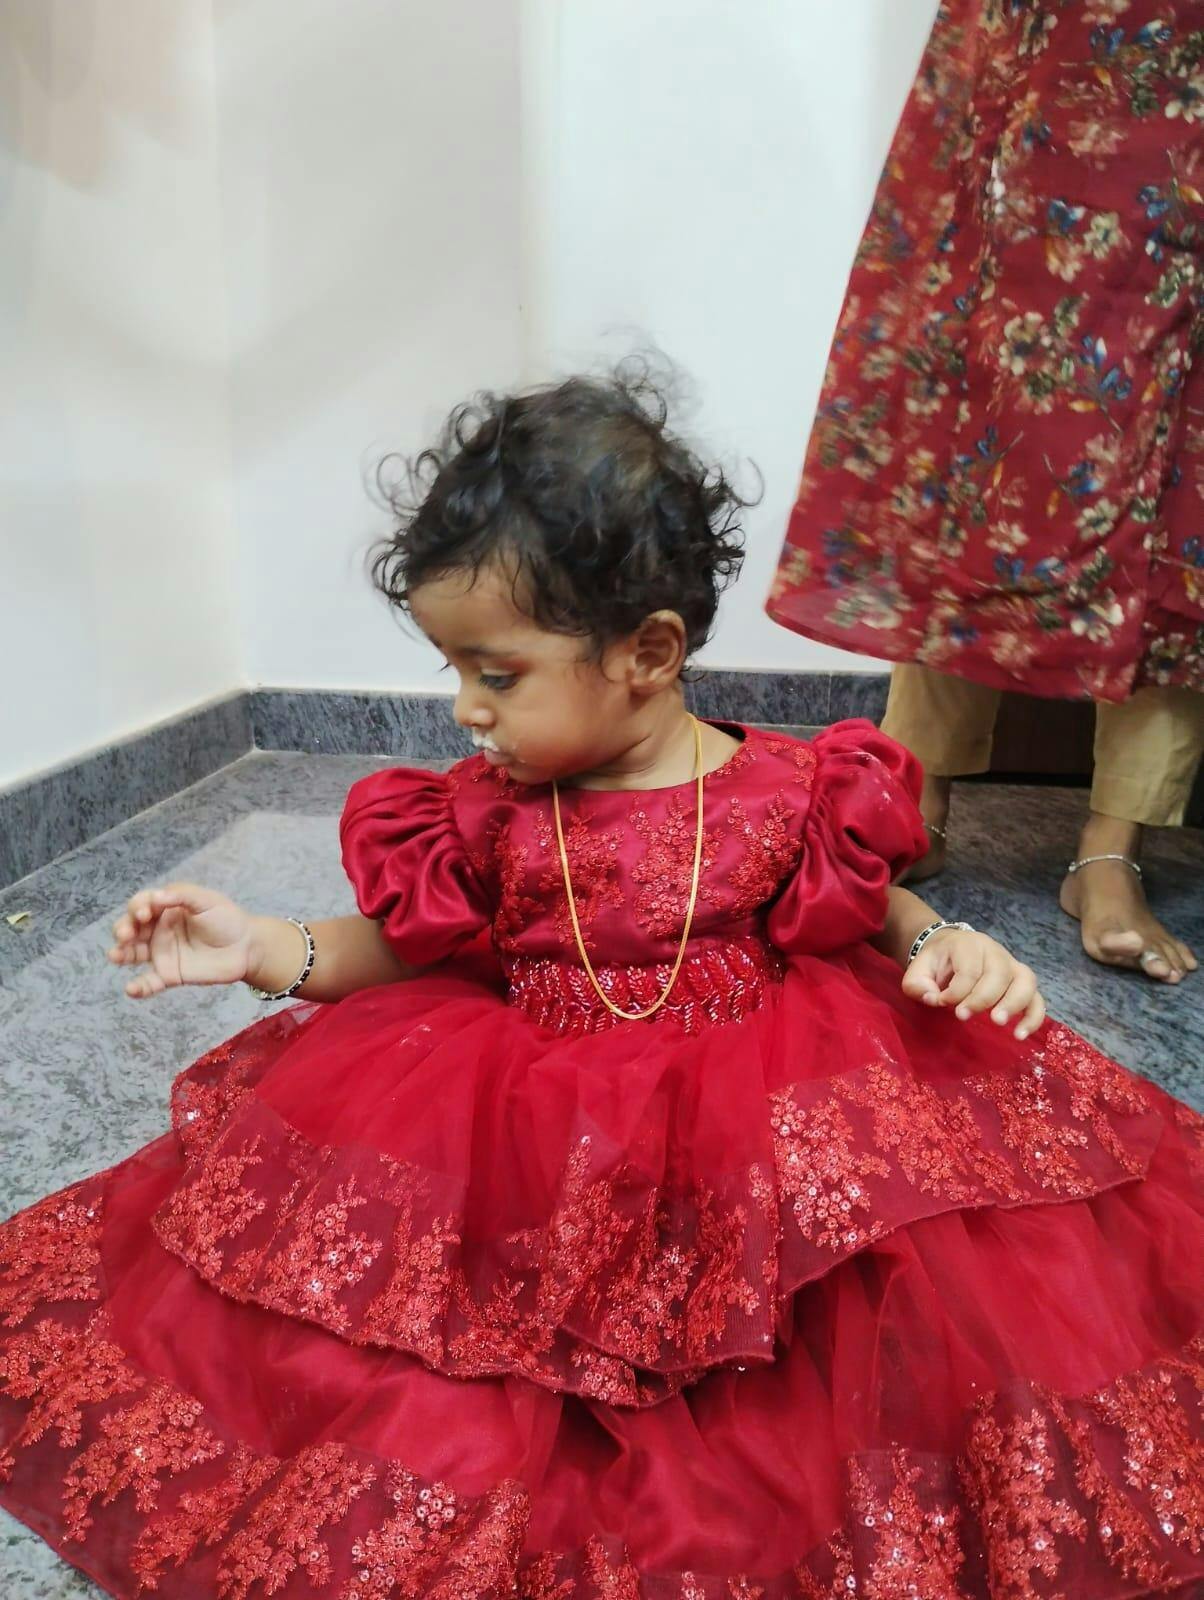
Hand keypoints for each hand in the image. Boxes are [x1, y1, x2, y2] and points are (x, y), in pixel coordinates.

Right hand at [107, 883, 254, 998]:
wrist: (248, 947)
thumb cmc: (227, 919)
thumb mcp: (206, 900)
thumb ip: (181, 896)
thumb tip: (155, 897)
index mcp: (166, 908)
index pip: (141, 905)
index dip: (138, 907)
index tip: (145, 913)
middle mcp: (158, 930)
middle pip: (130, 928)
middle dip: (123, 929)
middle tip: (127, 934)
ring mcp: (162, 953)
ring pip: (132, 954)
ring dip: (120, 954)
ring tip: (115, 955)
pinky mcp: (170, 975)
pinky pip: (149, 983)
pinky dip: (138, 987)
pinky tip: (131, 989)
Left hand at [901, 927, 1045, 1039]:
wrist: (951, 950)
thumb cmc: (936, 964)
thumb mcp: (918, 970)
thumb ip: (918, 985)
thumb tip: (933, 1000)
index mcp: (968, 944)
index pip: (969, 968)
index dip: (956, 990)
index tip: (941, 1002)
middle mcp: (995, 951)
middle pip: (999, 973)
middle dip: (982, 998)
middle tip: (962, 1015)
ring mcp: (1013, 966)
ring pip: (1025, 981)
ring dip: (1014, 1004)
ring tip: (998, 1023)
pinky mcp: (1022, 983)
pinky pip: (1037, 999)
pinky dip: (1033, 1017)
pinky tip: (1020, 1035)